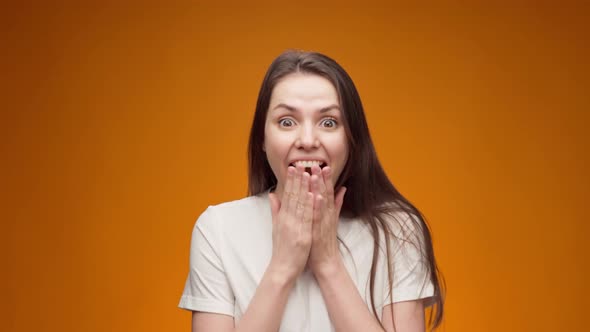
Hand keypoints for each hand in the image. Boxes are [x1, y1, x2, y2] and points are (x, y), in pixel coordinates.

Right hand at [268, 164, 313, 281]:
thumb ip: (276, 210)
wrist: (282, 269)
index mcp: (282, 217)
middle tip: (300, 164)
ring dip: (305, 188)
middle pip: (293, 197)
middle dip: (297, 180)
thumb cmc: (281, 249)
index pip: (286, 195)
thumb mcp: (276, 227)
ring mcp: (295, 228)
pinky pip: (307, 219)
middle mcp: (287, 220)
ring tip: (308, 174)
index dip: (290, 181)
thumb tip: (272, 195)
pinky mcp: (303, 236)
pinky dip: (310, 207)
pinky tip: (313, 195)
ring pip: (300, 205)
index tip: (293, 167)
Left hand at [308, 164, 346, 275]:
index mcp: (328, 211)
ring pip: (323, 202)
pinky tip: (317, 196)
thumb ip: (337, 204)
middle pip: (326, 193)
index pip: (326, 191)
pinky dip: (319, 206)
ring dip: (320, 187)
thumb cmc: (324, 241)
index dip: (324, 178)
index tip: (321, 164)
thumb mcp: (331, 220)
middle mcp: (327, 215)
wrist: (326, 262)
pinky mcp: (320, 230)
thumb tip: (342, 189)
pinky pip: (319, 216)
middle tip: (320, 163)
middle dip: (323, 178)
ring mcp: (324, 222)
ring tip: (317, 174)